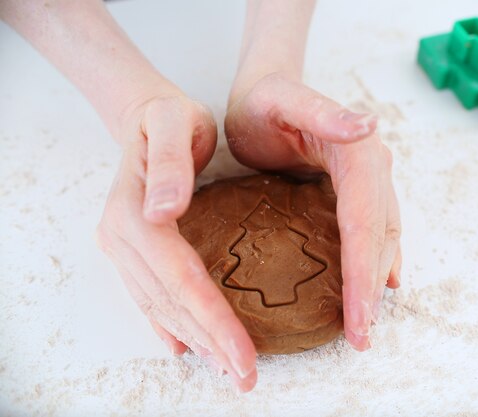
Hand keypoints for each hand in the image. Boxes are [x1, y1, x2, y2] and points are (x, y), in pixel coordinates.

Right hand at [96, 91, 257, 391]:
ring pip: (160, 305)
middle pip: (170, 301)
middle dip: (209, 341)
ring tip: (226, 367)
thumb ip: (171, 164)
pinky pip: (149, 295)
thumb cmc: (169, 117)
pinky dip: (169, 324)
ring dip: (194, 339)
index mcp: (135, 212)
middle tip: (244, 375)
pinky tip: (184, 344)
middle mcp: (122, 236)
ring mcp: (123, 246)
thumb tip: (164, 211)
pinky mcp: (132, 250)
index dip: (211, 318)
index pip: (179, 277)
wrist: (146, 115)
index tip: (243, 352)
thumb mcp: (175, 122)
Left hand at [225, 72, 401, 350]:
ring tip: (366, 323)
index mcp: (359, 153)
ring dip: (376, 283)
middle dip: (371, 289)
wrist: (263, 93)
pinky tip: (378, 285)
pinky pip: (372, 231)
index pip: (365, 221)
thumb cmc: (264, 100)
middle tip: (361, 336)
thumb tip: (371, 126)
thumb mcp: (285, 101)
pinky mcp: (353, 191)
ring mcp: (366, 181)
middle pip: (379, 237)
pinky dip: (375, 262)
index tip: (359, 317)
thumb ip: (326, 114)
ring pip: (381, 238)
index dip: (363, 272)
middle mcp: (372, 168)